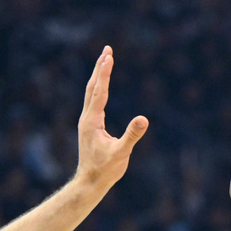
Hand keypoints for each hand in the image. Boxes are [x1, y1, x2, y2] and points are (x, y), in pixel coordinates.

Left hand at [74, 46, 148, 188]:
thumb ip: (132, 135)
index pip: (99, 92)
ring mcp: (87, 121)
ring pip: (92, 92)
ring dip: (99, 75)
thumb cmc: (105, 170)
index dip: (105, 73)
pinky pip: (94, 100)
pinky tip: (103, 86)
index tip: (109, 56)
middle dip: (100, 67)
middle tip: (107, 49)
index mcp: (92, 121)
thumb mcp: (121, 153)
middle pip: (92, 86)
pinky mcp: (90, 126)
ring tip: (105, 60)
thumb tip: (144, 118)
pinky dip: (99, 88)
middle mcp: (87, 118)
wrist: (90, 182)